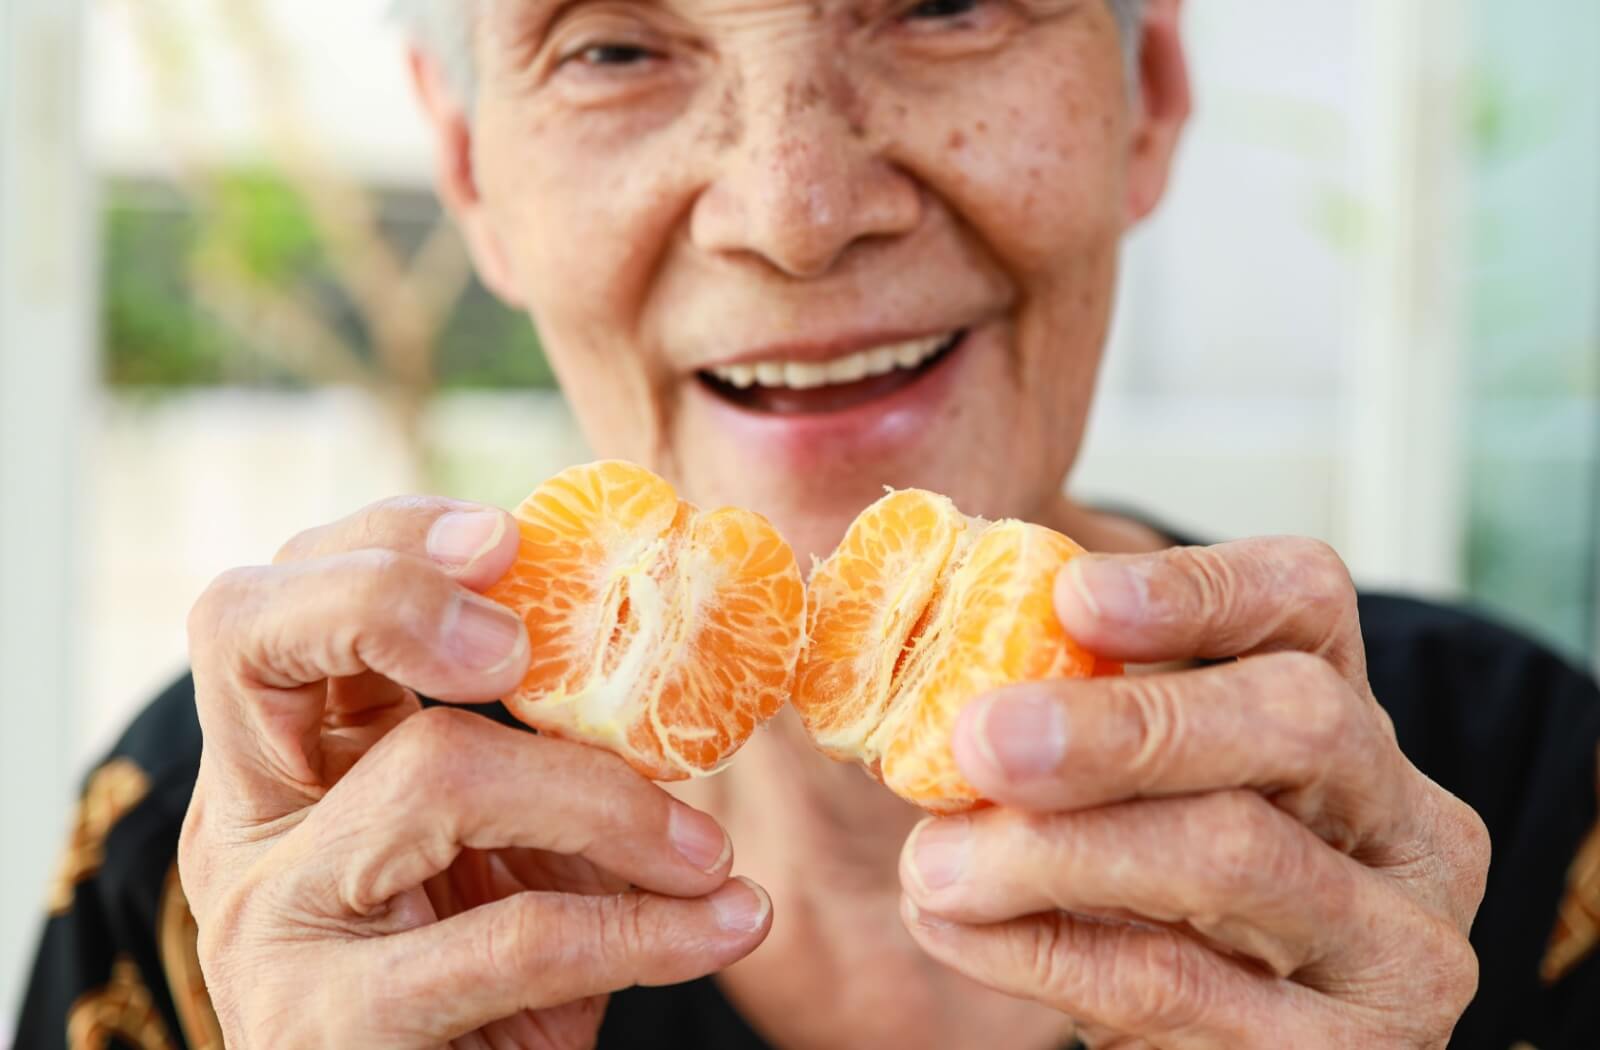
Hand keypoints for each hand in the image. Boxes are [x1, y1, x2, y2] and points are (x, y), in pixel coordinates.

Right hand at [179, 497, 770, 1049]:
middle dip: (391, 593)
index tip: (511, 537)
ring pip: (436, 771)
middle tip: (523, 637)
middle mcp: (247, 824)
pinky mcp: (334, 1027)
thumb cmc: (488, 986)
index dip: (378, 540)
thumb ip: (545, 755)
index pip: (273, 603)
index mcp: (282, 761)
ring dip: (611, 801)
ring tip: (710, 852)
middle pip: (250, 636)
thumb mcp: (507, 850)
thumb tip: (676, 654)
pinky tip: (724, 924)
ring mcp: (272, 922)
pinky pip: (514, 934)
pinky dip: (645, 925)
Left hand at [897, 537, 1489, 1047]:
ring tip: (933, 860)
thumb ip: (1070, 723)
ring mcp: (1396, 946)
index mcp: (1347, 718)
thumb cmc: (1153, 907)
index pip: (1306, 602)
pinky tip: (954, 927)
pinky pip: (1173, 983)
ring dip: (1053, 849)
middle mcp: (1407, 822)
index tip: (1073, 597)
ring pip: (1233, 853)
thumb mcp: (1129, 801)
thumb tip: (941, 657)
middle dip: (1126, 724)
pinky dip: (1041, 949)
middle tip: (981, 739)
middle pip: (1298, 721)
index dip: (1195, 587)